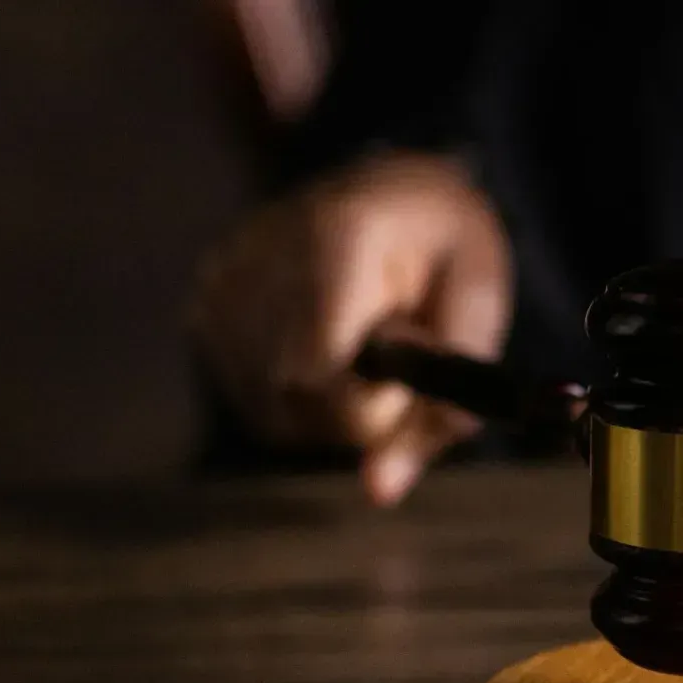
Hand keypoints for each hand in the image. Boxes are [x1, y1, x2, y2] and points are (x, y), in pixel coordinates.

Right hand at [188, 149, 512, 504]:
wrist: (396, 189)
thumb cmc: (448, 253)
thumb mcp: (479, 312)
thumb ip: (441, 404)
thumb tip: (379, 492)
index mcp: (340, 234)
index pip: (319, 370)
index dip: (367, 405)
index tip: (403, 379)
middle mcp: (262, 250)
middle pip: (292, 399)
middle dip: (355, 410)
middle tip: (393, 361)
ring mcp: (223, 278)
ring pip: (270, 412)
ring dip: (327, 410)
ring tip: (360, 348)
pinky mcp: (204, 304)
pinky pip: (251, 400)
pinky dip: (296, 400)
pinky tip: (323, 353)